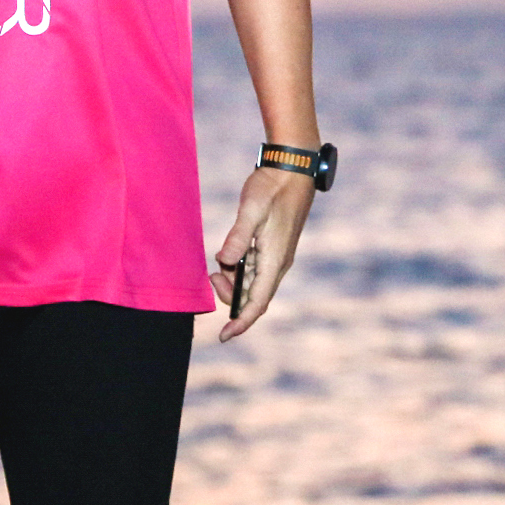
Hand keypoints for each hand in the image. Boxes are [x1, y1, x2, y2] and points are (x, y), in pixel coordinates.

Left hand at [210, 166, 314, 340]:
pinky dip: (239, 269)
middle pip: (253, 296)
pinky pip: (254, 269)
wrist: (293, 168)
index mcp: (275, 259)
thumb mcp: (251, 209)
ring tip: (218, 262)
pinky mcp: (273, 246)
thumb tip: (225, 261)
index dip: (241, 322)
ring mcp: (277, 255)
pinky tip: (229, 254)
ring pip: (253, 283)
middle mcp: (278, 263)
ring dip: (233, 281)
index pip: (257, 302)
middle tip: (211, 276)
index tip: (223, 336)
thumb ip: (238, 236)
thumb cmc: (273, 187)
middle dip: (230, 296)